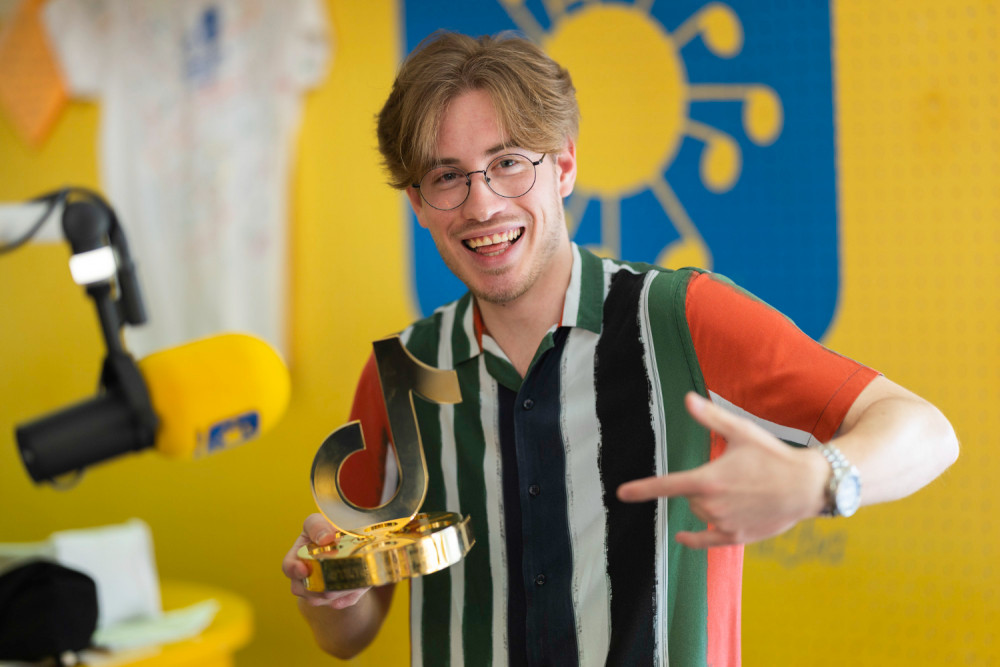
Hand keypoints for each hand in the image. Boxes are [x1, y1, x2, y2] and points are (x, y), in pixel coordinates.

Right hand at [282, 513, 371, 608]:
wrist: (350, 538)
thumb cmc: (328, 528)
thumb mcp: (319, 522)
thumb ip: (318, 526)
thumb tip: (325, 538)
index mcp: (297, 557)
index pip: (289, 567)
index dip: (294, 570)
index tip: (304, 569)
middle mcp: (304, 578)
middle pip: (305, 591)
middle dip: (320, 586)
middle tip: (337, 576)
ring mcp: (319, 591)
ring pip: (323, 600)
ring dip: (337, 590)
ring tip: (352, 575)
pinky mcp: (337, 598)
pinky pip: (341, 603)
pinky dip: (349, 596)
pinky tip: (357, 586)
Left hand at [617, 392, 828, 548]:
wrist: (807, 486)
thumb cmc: (773, 455)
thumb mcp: (741, 432)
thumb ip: (711, 418)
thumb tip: (688, 400)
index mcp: (709, 480)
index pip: (667, 485)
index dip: (642, 489)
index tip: (621, 493)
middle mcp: (712, 505)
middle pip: (688, 497)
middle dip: (700, 486)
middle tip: (731, 474)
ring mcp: (724, 523)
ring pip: (699, 513)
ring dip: (708, 503)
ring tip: (740, 491)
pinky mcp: (737, 537)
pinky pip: (706, 541)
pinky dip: (693, 539)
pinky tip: (683, 537)